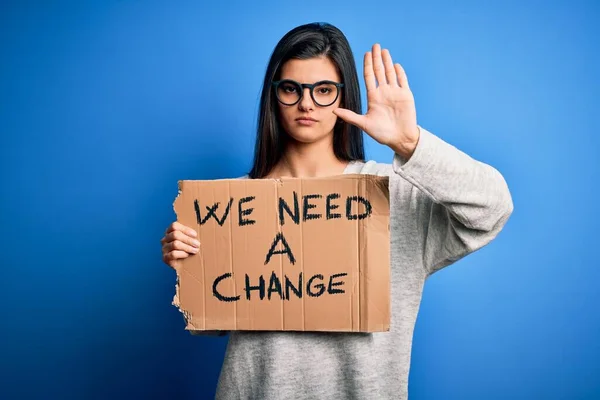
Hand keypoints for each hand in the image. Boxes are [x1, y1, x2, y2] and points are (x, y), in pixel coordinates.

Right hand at [161, 221, 199, 268]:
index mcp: (170, 232)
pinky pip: (173, 254)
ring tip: (195, 250)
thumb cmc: (188, 249)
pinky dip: (182, 254)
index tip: (195, 235)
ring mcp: (164, 248)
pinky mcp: (165, 258)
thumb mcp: (190, 240)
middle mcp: (165, 239)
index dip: (185, 229)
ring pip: (175, 244)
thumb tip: (202, 230)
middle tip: (197, 244)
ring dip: (187, 247)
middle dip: (188, 240)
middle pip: (175, 235)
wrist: (184, 265)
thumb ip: (192, 235)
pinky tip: (187, 255)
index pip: (174, 226)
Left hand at [333, 43, 419, 158]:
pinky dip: (400, 72)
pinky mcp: (406, 95)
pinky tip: (396, 64)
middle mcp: (384, 92)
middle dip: (377, 58)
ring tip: (384, 50)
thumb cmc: (382, 134)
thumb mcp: (364, 124)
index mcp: (374, 97)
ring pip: (391, 73)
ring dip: (387, 62)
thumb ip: (350, 116)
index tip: (366, 54)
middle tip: (375, 45)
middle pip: (379, 71)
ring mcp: (395, 93)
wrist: (399, 139)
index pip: (369, 76)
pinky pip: (402, 81)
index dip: (367, 65)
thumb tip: (333, 111)